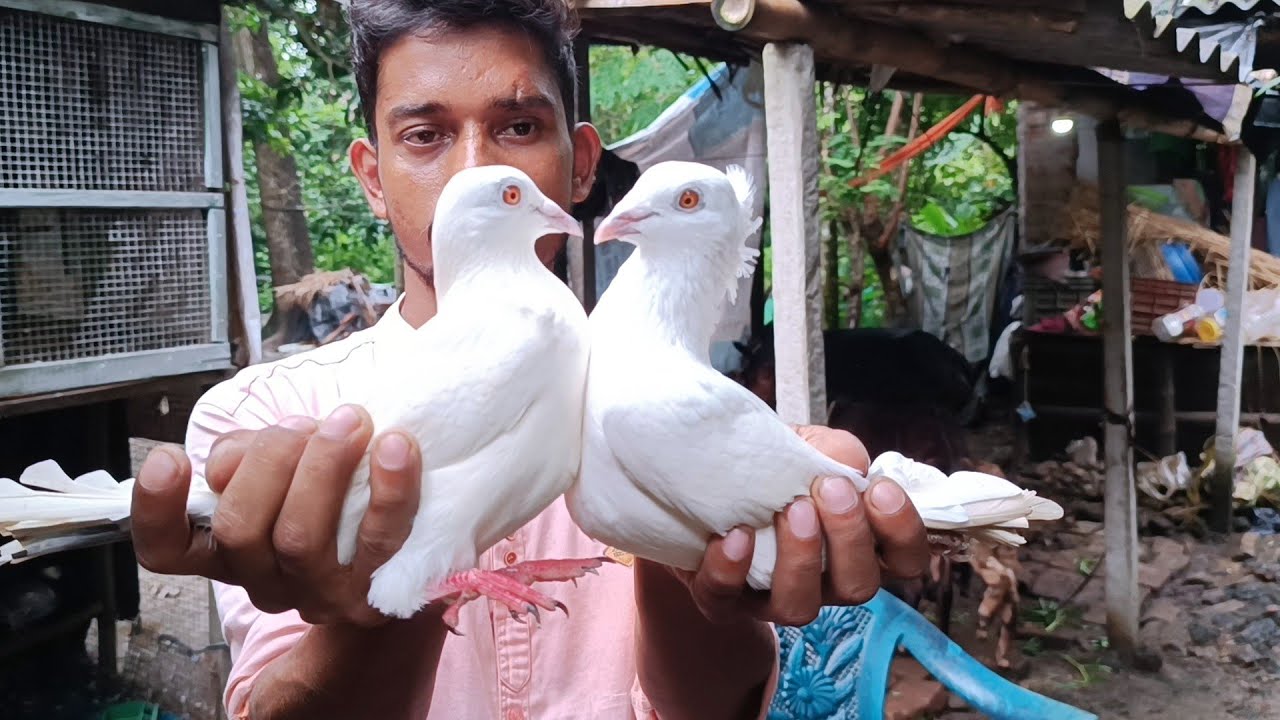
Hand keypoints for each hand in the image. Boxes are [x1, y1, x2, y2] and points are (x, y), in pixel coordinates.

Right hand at [129, 404, 422, 626]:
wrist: (397, 543)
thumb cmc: (326, 489)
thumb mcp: (274, 468)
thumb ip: (247, 455)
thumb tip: (247, 450)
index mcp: (225, 550)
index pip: (166, 548)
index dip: (155, 508)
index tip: (170, 457)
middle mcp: (264, 579)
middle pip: (238, 529)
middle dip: (268, 459)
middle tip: (302, 425)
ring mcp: (318, 593)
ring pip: (298, 536)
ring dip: (323, 466)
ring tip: (349, 422)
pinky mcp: (375, 592)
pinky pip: (379, 539)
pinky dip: (389, 487)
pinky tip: (394, 446)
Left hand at [666, 425, 929, 626]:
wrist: (703, 480)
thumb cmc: (771, 467)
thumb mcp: (808, 446)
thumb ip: (836, 452)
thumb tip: (852, 465)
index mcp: (857, 545)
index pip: (904, 559)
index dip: (903, 531)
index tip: (880, 489)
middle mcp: (824, 581)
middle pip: (860, 586)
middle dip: (850, 536)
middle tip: (831, 489)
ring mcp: (773, 597)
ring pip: (801, 606)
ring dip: (800, 558)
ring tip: (790, 510)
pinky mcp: (722, 600)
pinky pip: (727, 600)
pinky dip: (731, 570)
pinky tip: (735, 535)